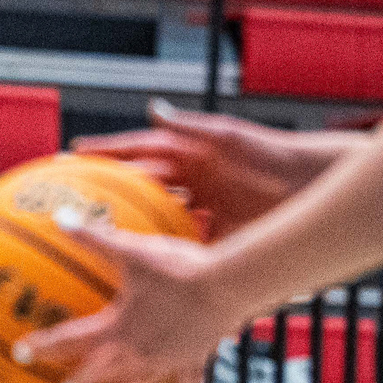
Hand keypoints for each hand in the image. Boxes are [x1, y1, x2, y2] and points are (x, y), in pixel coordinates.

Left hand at [12, 208, 241, 382]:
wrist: (226, 288)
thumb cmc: (177, 269)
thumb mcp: (132, 250)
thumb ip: (95, 237)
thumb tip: (61, 217)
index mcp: (117, 327)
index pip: (69, 339)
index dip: (42, 345)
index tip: (21, 353)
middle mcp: (138, 351)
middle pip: (102, 370)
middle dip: (81, 380)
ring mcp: (167, 359)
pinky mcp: (195, 358)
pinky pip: (188, 378)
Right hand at [73, 99, 350, 240]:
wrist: (314, 186)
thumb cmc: (274, 155)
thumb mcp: (229, 138)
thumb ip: (190, 126)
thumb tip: (151, 108)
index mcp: (191, 155)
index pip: (139, 152)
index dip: (105, 154)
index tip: (71, 156)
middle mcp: (192, 182)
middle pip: (140, 189)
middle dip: (108, 195)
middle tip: (68, 200)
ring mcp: (203, 210)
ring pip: (158, 222)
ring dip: (131, 233)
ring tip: (96, 244)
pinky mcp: (218, 235)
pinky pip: (183, 248)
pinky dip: (166, 258)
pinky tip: (144, 274)